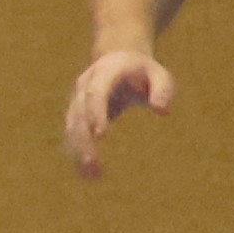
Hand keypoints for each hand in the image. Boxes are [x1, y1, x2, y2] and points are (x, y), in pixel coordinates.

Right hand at [67, 49, 174, 180]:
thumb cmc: (144, 71)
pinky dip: (77, 152)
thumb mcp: (159, 74)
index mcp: (104, 72)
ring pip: (71, 126)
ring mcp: (76, 99)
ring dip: (77, 149)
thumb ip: (163, 89)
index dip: (95, 113)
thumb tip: (162, 111)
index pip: (94, 93)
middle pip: (77, 113)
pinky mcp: (76, 113)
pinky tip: (87, 174)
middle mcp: (84, 85)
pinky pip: (72, 134)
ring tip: (91, 174)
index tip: (101, 135)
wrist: (118, 58)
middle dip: (82, 138)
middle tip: (92, 162)